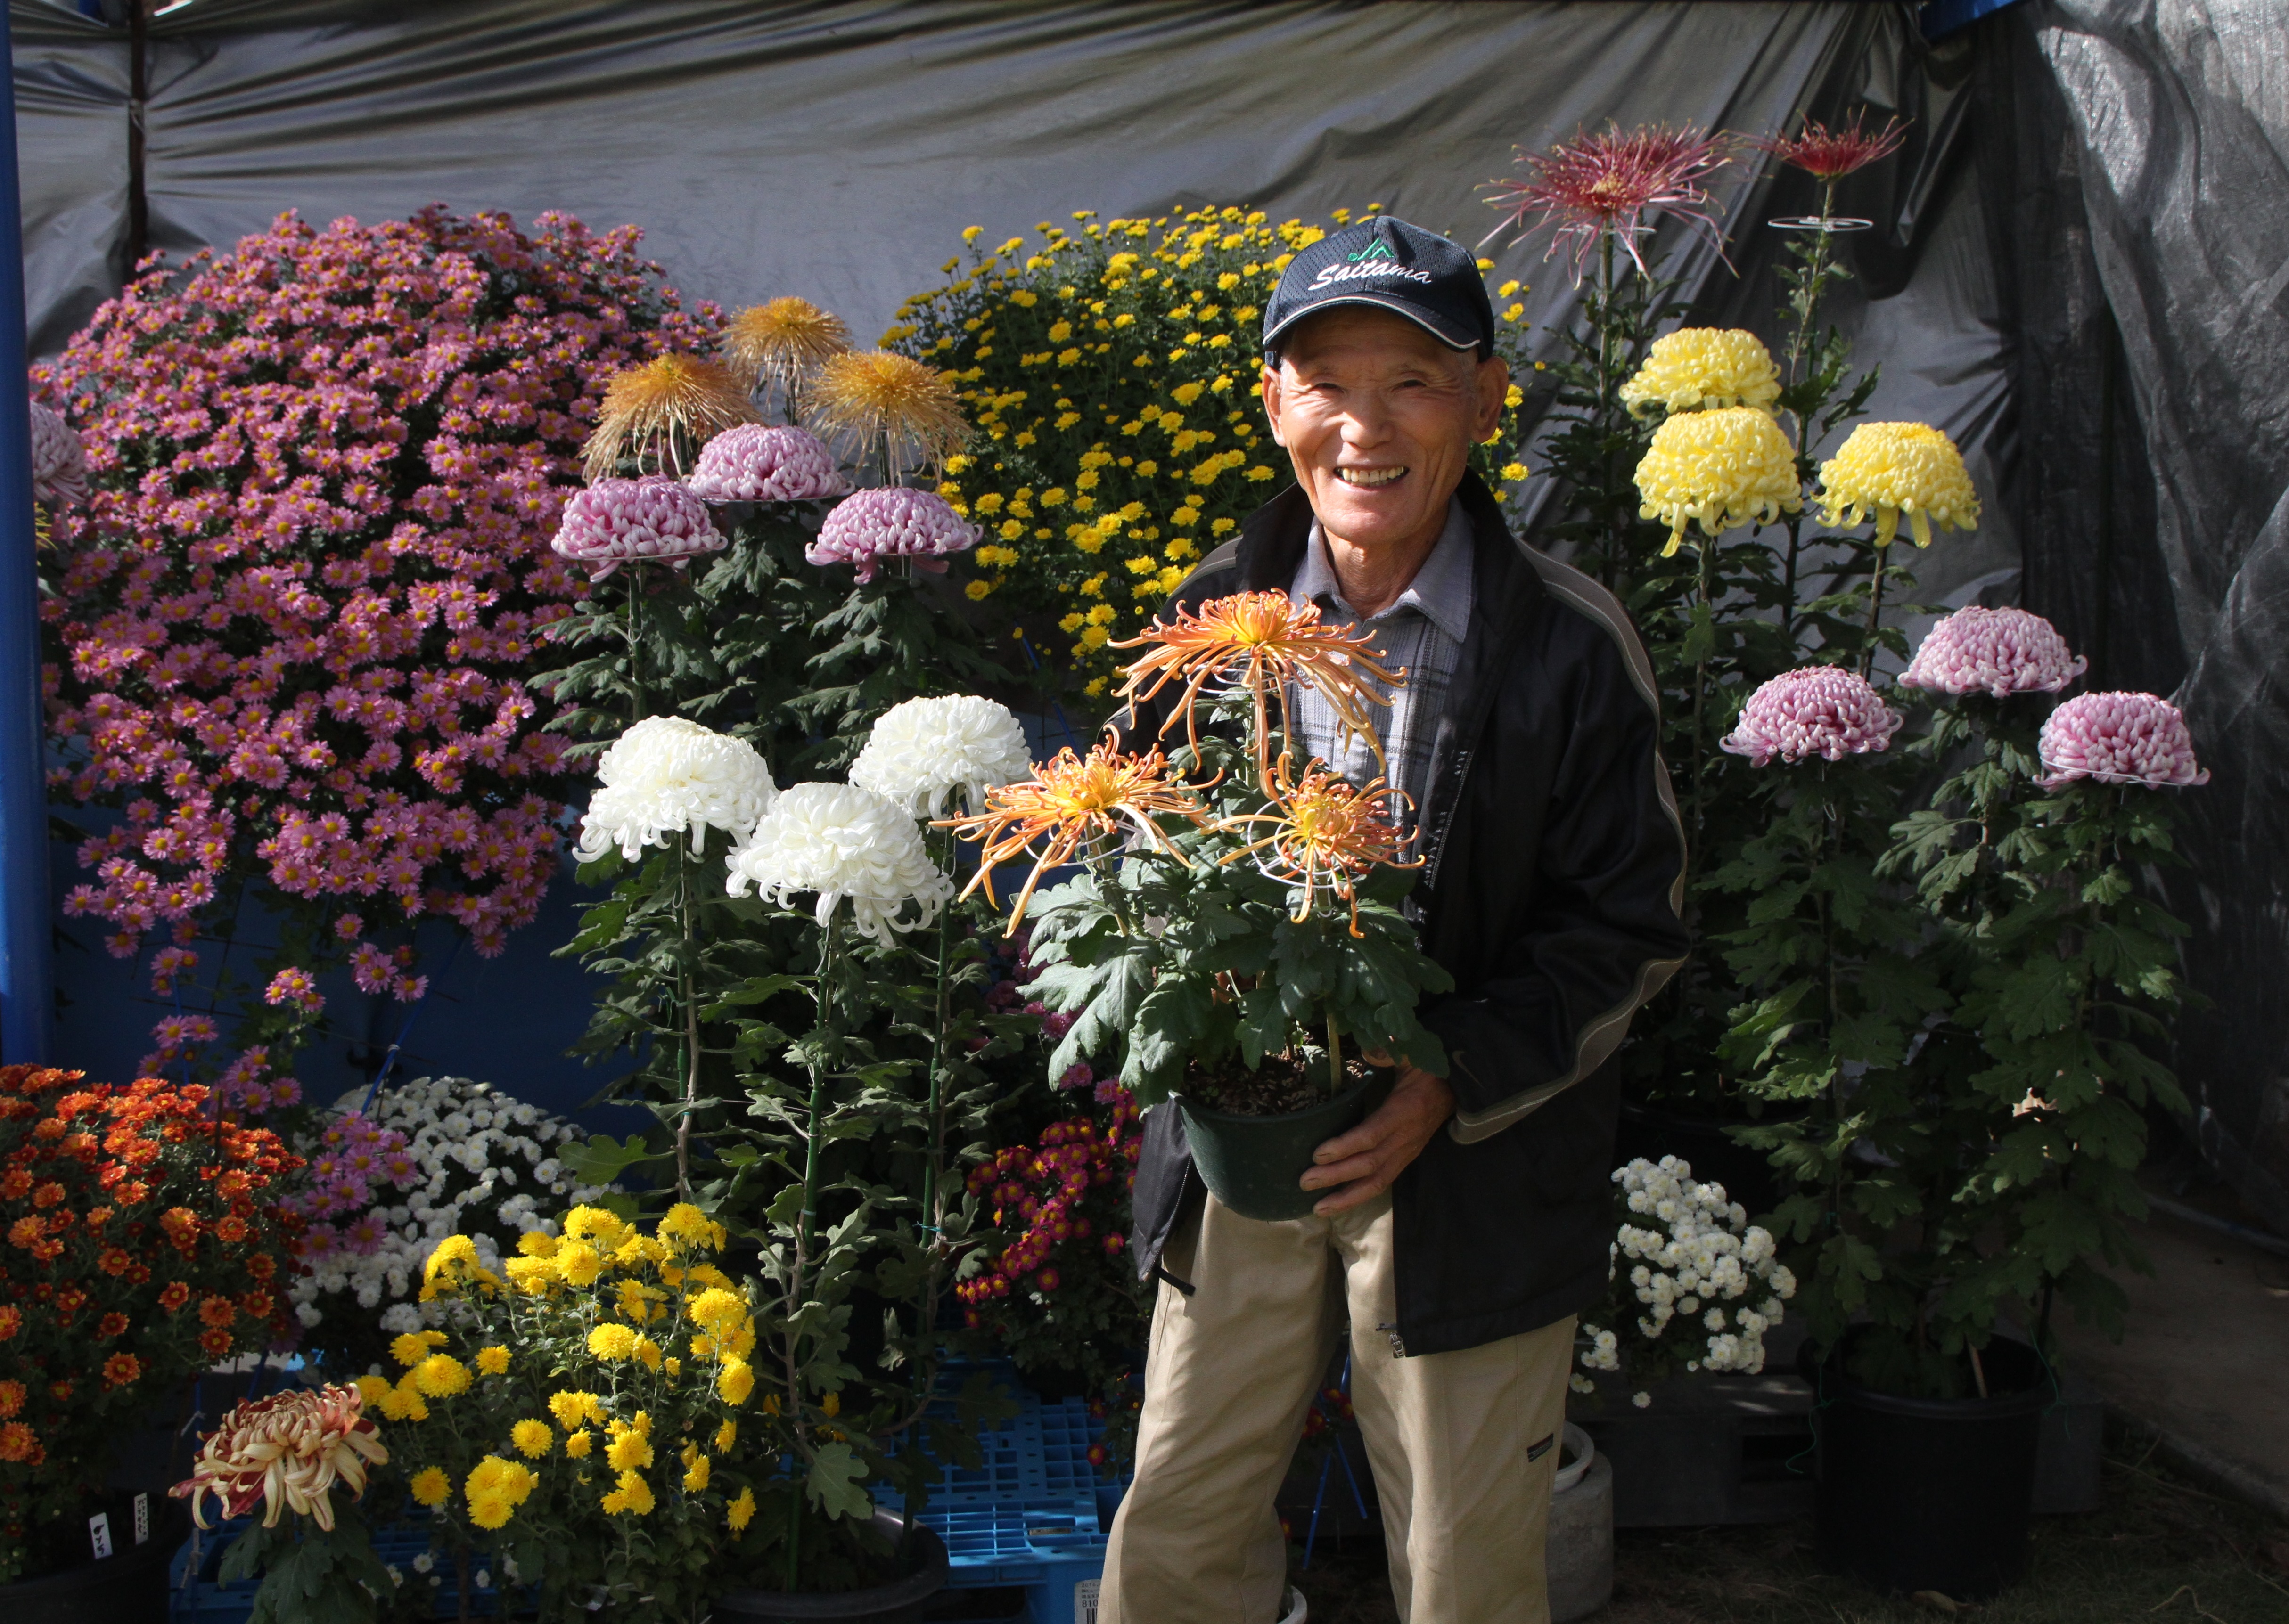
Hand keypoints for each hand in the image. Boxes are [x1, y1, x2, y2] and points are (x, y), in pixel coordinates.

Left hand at [1299, 1063, 1454, 1214]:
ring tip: (1318, 1208)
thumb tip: (1368, 1050)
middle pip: (1369, 1164)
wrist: (1454, 1090)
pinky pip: (1382, 1183)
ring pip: (1377, 1182)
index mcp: (1404, 1111)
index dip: (1345, 1146)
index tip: (1318, 1153)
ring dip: (1346, 1197)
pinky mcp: (1404, 1160)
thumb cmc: (1425, 1071)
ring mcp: (1406, 1153)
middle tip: (1304, 1181)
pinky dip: (1359, 1196)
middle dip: (1336, 1176)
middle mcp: (1406, 1138)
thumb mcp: (1411, 1054)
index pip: (1372, 1134)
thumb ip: (1389, 1051)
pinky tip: (1337, 1203)